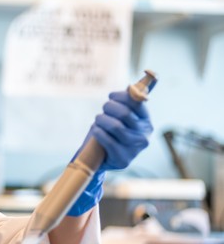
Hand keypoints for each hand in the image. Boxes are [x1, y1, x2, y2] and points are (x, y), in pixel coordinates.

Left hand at [68, 90, 152, 215]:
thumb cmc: (110, 132)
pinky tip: (96, 130)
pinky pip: (108, 140)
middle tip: (103, 110)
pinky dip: (98, 132)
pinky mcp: (123, 159)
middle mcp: (144, 136)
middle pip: (125, 113)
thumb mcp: (120, 116)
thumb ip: (128, 101)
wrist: (100, 157)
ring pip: (115, 126)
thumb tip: (137, 84)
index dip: (121, 96)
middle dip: (109, 107)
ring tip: (98, 120)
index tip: (111, 96)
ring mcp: (134, 149)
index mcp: (146, 122)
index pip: (137, 102)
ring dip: (101, 119)